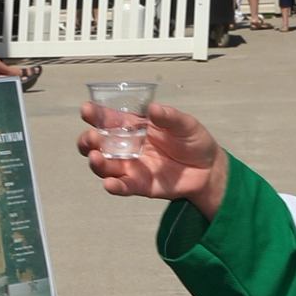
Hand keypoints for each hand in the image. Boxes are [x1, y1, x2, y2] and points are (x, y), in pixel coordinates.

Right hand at [77, 101, 228, 216]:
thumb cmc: (193, 141)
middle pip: (98, 144)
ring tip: (95, 158)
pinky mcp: (138, 185)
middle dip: (88, 141)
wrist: (208, 169)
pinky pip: (122, 186)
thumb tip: (153, 109)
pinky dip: (114, 186)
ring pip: (104, 165)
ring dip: (96, 162)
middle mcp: (126, 146)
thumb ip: (169, 117)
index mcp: (133, 126)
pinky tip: (109, 184)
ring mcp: (130, 166)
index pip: (109, 119)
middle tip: (91, 138)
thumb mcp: (185, 124)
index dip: (95, 114)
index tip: (86, 110)